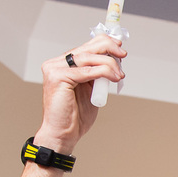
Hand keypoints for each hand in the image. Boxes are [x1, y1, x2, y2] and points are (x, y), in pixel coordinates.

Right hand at [35, 33, 126, 154]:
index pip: (85, 46)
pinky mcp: (58, 78)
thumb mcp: (90, 89)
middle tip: (123, 54)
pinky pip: (86, 71)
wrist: (64, 133)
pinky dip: (103, 72)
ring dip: (109, 64)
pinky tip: (113, 77)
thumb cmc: (76, 115)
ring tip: (119, 75)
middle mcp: (57, 64)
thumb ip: (96, 74)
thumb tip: (113, 62)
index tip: (119, 47)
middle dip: (109, 48)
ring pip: (88, 58)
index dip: (104, 43)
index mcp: (63, 64)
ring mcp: (55, 69)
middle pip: (86, 48)